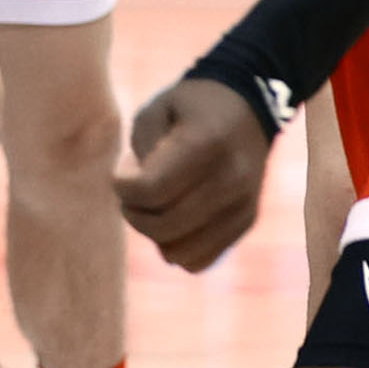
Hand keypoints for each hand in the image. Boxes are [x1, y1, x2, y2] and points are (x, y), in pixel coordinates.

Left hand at [115, 78, 270, 270]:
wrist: (246, 109)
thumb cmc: (188, 108)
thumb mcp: (155, 110)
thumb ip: (141, 151)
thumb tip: (140, 201)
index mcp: (206, 142)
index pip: (152, 189)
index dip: (123, 186)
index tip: (122, 172)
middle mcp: (232, 178)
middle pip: (164, 225)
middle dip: (133, 212)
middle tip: (131, 191)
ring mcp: (243, 204)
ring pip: (179, 252)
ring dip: (154, 233)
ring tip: (154, 204)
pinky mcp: (246, 221)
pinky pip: (199, 260)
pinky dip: (176, 246)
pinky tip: (174, 217)